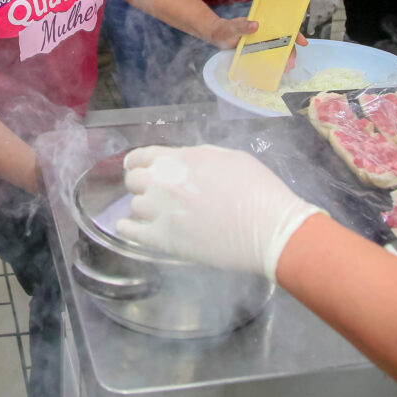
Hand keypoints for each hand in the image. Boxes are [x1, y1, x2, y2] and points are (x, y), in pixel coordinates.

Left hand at [117, 145, 323, 281]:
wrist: (268, 228)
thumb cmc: (258, 190)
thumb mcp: (228, 157)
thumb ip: (197, 157)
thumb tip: (183, 162)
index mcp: (180, 159)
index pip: (142, 156)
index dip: (137, 162)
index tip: (135, 167)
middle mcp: (164, 182)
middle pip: (134, 180)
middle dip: (141, 184)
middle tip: (152, 192)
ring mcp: (161, 212)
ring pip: (134, 206)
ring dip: (143, 208)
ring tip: (155, 214)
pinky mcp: (164, 240)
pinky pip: (132, 233)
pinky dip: (128, 229)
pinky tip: (128, 229)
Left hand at [205, 17, 307, 68]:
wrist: (216, 36)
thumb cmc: (225, 29)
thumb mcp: (232, 27)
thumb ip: (242, 26)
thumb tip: (256, 25)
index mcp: (264, 24)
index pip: (283, 26)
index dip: (295, 33)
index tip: (302, 42)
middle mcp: (266, 32)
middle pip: (284, 40)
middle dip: (291, 52)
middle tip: (291, 64)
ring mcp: (262, 42)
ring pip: (278, 49)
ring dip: (284, 58)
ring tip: (286, 69)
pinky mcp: (257, 51)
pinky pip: (269, 56)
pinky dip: (275, 62)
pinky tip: (278, 70)